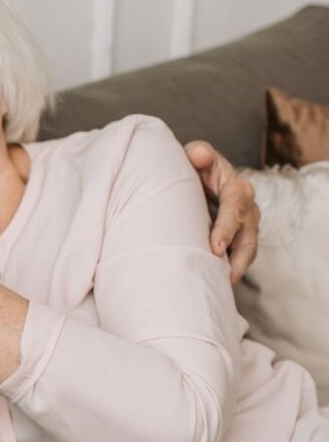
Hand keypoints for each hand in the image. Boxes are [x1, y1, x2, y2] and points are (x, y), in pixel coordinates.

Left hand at [184, 141, 259, 282]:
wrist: (199, 177)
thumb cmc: (194, 165)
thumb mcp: (195, 155)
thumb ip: (198, 154)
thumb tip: (200, 154)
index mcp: (236, 187)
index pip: (234, 208)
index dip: (226, 228)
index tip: (215, 247)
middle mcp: (247, 208)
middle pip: (247, 236)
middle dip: (236, 257)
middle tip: (222, 276)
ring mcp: (246, 225)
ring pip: (246, 251)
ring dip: (236, 269)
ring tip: (221, 287)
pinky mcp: (239, 238)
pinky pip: (238, 257)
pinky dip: (230, 271)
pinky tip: (216, 284)